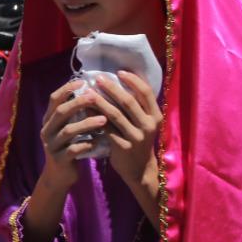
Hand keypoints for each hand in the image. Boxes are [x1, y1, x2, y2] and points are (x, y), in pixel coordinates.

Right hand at [37, 79, 105, 191]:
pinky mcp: (59, 159)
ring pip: (68, 131)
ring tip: (104, 119)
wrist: (59, 176)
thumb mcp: (68, 129)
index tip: (82, 82)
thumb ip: (74, 114)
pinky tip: (100, 141)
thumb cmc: (69, 147)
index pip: (54, 99)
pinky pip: (74, 149)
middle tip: (95, 97)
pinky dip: (88, 144)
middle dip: (78, 103)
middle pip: (60, 112)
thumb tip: (92, 91)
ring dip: (87, 123)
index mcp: (48, 120)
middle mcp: (46, 130)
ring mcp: (51, 145)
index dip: (67, 89)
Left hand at [90, 71, 163, 202]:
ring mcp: (136, 137)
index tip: (119, 72)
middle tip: (98, 79)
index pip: (146, 92)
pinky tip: (85, 111)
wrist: (139, 169)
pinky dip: (95, 118)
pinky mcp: (123, 147)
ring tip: (88, 93)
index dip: (133, 80)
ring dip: (100, 102)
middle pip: (128, 101)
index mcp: (156, 116)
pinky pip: (106, 128)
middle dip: (112, 88)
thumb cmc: (138, 141)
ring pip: (115, 114)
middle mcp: (149, 125)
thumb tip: (120, 81)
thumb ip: (137, 107)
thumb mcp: (144, 123)